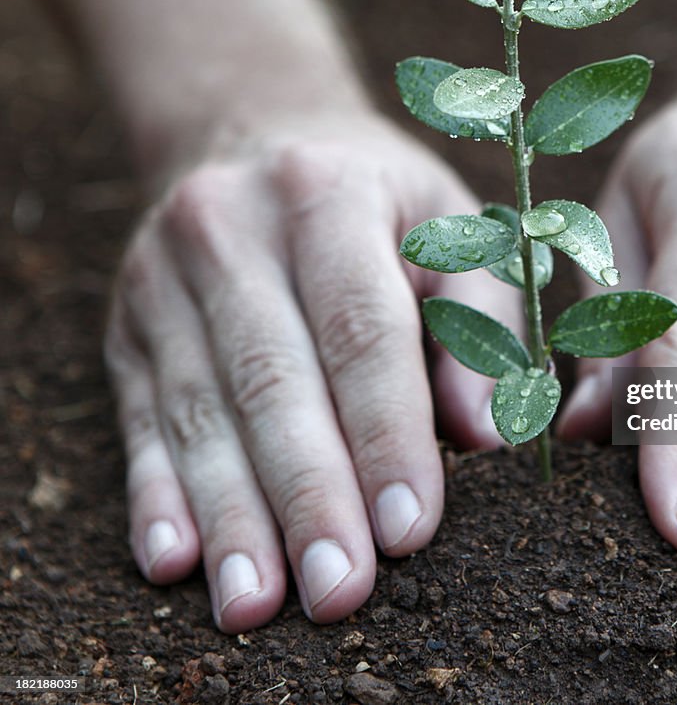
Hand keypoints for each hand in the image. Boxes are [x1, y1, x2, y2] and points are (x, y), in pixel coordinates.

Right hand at [104, 111, 510, 631]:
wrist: (252, 136)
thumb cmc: (376, 196)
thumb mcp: (447, 221)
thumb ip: (480, 317)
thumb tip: (486, 434)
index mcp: (327, 194)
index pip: (360, 328)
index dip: (385, 432)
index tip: (409, 528)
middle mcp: (231, 229)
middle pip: (273, 380)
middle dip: (309, 494)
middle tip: (341, 591)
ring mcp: (164, 277)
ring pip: (202, 411)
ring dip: (232, 515)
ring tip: (258, 602)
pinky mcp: (130, 324)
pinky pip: (141, 416)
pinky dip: (158, 493)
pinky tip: (176, 559)